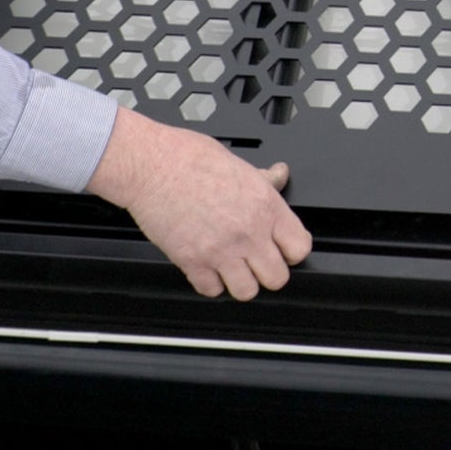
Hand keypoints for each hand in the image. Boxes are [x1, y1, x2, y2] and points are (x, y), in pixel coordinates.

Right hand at [86, 107, 312, 298]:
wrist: (151, 165)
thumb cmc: (188, 157)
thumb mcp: (238, 163)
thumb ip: (264, 179)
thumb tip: (279, 176)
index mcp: (265, 205)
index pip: (300, 248)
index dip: (291, 251)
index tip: (282, 249)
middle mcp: (248, 232)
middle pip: (277, 278)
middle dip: (268, 272)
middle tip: (256, 262)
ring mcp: (221, 250)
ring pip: (247, 292)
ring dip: (240, 282)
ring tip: (232, 268)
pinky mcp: (192, 262)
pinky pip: (212, 291)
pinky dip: (210, 283)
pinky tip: (207, 267)